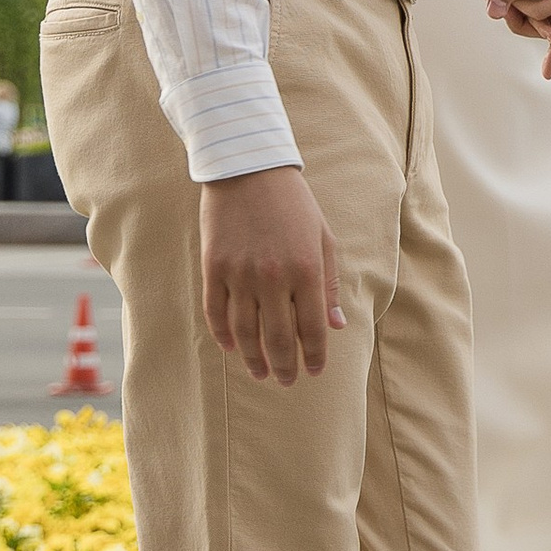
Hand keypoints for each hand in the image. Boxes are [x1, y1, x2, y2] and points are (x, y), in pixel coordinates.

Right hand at [199, 163, 341, 379]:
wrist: (249, 169)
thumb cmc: (294, 204)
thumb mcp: (322, 239)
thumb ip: (328, 284)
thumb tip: (336, 326)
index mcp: (306, 269)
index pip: (312, 328)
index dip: (314, 356)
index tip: (313, 372)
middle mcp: (274, 277)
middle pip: (278, 338)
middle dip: (284, 366)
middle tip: (285, 381)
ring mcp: (240, 274)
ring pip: (245, 333)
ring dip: (254, 358)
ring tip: (260, 372)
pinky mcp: (214, 268)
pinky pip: (217, 313)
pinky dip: (224, 335)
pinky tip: (232, 348)